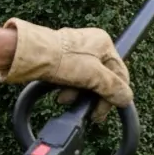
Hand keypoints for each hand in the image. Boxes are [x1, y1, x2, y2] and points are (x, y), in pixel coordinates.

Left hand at [0, 18, 132, 121]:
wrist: (27, 55)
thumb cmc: (59, 59)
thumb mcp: (93, 76)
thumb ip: (112, 88)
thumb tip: (126, 98)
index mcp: (104, 43)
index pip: (119, 73)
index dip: (115, 94)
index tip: (106, 109)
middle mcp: (91, 44)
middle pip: (101, 77)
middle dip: (92, 95)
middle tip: (89, 111)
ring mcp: (75, 51)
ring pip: (85, 79)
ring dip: (78, 93)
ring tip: (66, 100)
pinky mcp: (60, 58)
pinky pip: (71, 77)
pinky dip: (67, 88)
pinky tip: (60, 94)